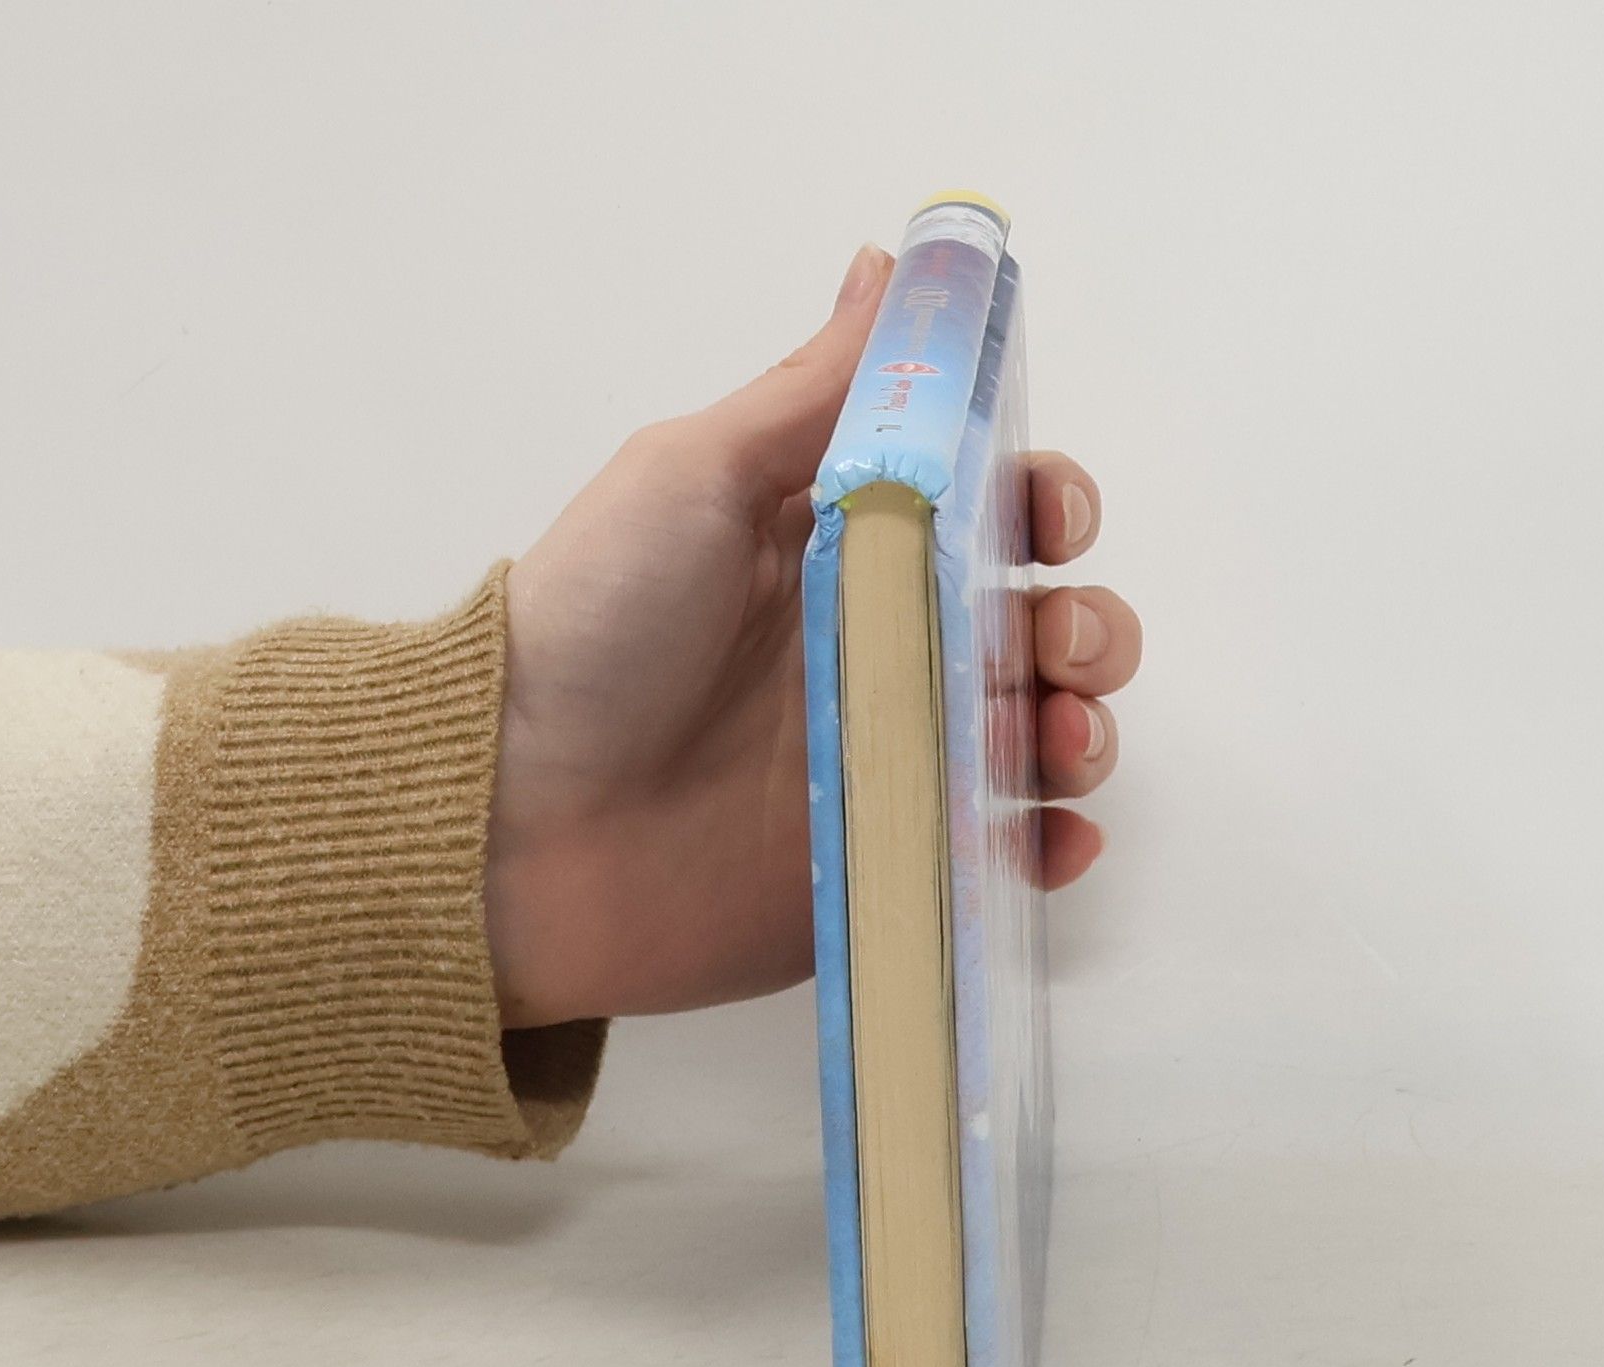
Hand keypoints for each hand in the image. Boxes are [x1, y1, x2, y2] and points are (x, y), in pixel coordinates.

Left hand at [487, 244, 1142, 1026]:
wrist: (516, 819)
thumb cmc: (597, 627)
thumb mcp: (694, 475)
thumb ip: (811, 392)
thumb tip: (890, 264)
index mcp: (845, 549)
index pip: (991, 514)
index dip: (1045, 507)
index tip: (1047, 521)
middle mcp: (880, 652)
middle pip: (1035, 628)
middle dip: (1088, 627)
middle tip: (1058, 649)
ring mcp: (888, 765)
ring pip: (1034, 739)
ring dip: (1081, 730)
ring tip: (1058, 742)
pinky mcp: (882, 864)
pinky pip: (995, 857)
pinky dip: (1045, 845)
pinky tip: (1054, 835)